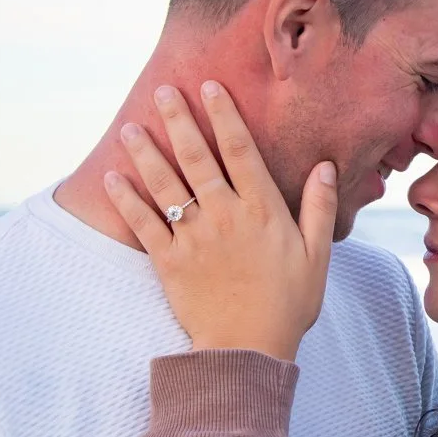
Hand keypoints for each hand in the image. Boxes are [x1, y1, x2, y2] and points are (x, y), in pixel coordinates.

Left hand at [103, 81, 337, 360]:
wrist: (248, 351)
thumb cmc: (289, 305)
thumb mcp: (317, 256)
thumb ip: (318, 208)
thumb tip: (325, 166)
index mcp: (262, 210)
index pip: (240, 150)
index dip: (224, 114)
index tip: (210, 86)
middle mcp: (224, 215)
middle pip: (196, 157)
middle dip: (178, 120)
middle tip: (163, 90)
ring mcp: (193, 237)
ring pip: (165, 184)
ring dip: (145, 152)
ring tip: (130, 126)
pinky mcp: (168, 261)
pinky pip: (142, 223)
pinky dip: (126, 198)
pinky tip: (113, 176)